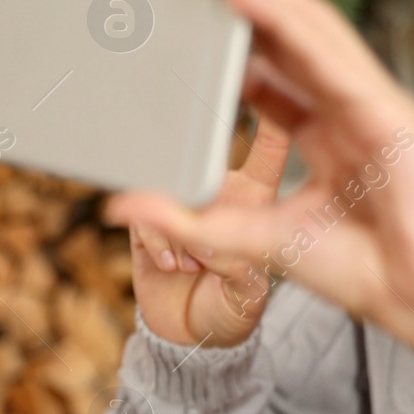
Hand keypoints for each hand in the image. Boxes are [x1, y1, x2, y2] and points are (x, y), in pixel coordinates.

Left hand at [105, 0, 413, 365]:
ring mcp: (372, 104)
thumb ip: (192, 220)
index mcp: (328, 128)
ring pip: (309, 28)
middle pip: (286, 29)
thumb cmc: (366, 272)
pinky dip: (288, 22)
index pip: (270, 60)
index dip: (226, 25)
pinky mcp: (388, 115)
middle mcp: (349, 105)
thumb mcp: (254, 239)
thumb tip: (120, 202)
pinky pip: (331, 58)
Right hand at [129, 114, 291, 346]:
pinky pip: (143, 215)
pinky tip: (172, 263)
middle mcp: (218, 192)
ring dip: (179, 230)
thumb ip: (241, 276)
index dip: (270, 111)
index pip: (269, 144)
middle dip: (198, 170)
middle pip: (204, 155)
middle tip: (205, 215)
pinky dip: (157, 240)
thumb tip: (225, 253)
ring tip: (194, 263)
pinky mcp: (146, 219)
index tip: (264, 77)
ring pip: (170, 189)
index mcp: (256, 196)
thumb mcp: (250, 295)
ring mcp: (180, 203)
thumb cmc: (232, 306)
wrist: (187, 336)